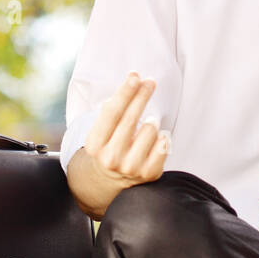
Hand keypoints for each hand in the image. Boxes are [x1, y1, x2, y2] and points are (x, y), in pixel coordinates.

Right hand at [81, 72, 170, 192]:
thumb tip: (133, 79)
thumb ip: (115, 106)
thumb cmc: (110, 145)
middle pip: (131, 118)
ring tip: (146, 127)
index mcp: (95, 145)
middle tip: (150, 82)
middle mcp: (111, 158)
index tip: (135, 77)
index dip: (125, 93)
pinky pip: (164, 143)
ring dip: (151, 123)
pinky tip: (154, 141)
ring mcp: (131, 168)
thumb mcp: (102, 130)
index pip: (112, 113)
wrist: (112, 180)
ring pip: (150, 129)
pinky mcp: (149, 173)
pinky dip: (162, 137)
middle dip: (142, 96)